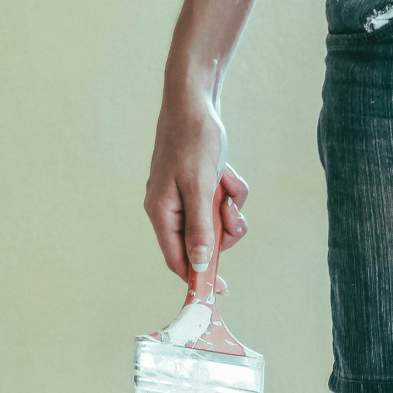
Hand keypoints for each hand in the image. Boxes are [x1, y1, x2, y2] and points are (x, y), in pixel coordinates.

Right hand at [144, 91, 246, 290]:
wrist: (196, 101)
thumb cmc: (193, 141)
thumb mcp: (201, 187)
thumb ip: (201, 228)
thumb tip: (200, 265)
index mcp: (161, 212)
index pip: (177, 259)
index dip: (198, 277)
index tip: (220, 291)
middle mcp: (169, 207)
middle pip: (203, 241)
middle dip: (223, 228)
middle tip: (230, 209)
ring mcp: (185, 196)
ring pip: (217, 221)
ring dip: (230, 205)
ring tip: (227, 181)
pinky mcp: (200, 185)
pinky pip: (222, 201)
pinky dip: (231, 190)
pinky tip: (227, 172)